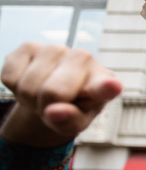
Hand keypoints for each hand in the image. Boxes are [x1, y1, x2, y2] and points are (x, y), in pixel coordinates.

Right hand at [0, 42, 122, 145]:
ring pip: (28, 86)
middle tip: (53, 107)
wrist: (55, 93)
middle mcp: (83, 59)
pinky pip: (10, 77)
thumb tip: (54, 112)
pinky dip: (14, 88)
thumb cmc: (73, 109)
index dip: (106, 86)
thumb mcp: (75, 124)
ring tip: (43, 96)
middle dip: (45, 107)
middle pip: (52, 92)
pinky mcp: (29, 46)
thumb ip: (68, 122)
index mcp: (104, 83)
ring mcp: (56, 49)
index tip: (112, 87)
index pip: (105, 85)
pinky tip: (30, 82)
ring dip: (29, 99)